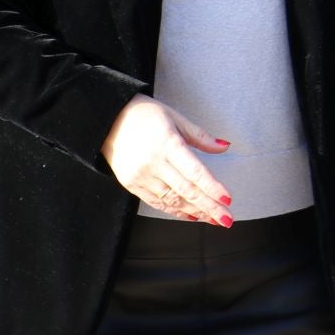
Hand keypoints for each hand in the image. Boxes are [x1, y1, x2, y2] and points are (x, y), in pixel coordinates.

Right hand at [101, 95, 232, 224]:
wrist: (107, 120)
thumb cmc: (145, 115)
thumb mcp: (176, 118)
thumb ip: (201, 136)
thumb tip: (224, 146)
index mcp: (167, 144)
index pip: (195, 171)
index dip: (212, 188)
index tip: (227, 200)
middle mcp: (153, 163)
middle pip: (186, 190)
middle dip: (209, 207)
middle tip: (226, 219)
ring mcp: (141, 176)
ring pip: (172, 200)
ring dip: (194, 212)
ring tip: (213, 219)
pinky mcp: (131, 184)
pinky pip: (156, 202)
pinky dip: (174, 211)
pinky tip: (190, 215)